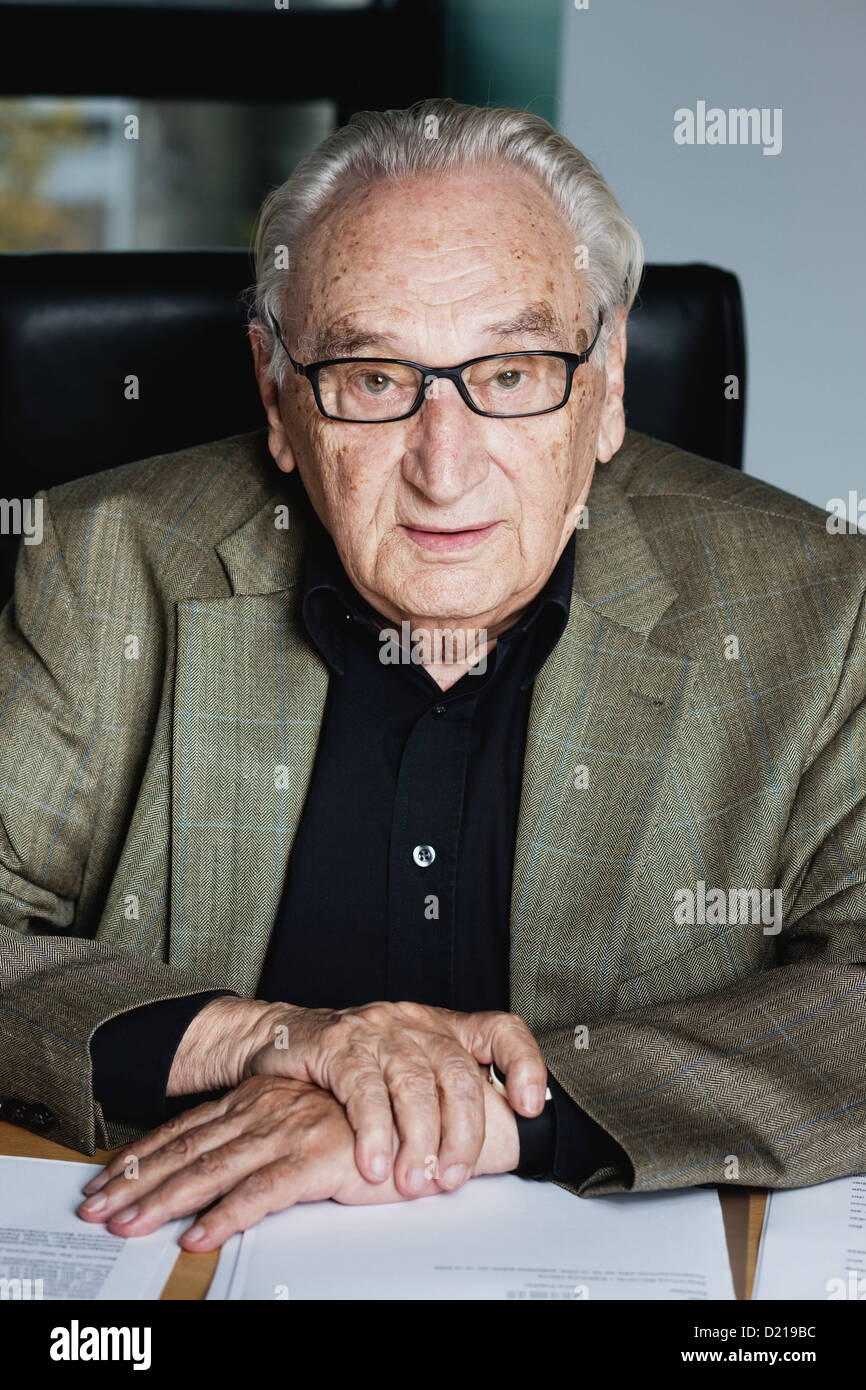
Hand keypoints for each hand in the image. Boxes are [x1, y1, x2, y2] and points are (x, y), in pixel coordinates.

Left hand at [77, 1069, 519, 1248]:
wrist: (430, 1105)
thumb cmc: (372, 1117)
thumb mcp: (308, 1123)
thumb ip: (271, 1139)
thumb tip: (229, 1170)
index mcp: (261, 1100)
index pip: (188, 1129)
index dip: (144, 1156)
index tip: (108, 1180)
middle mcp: (266, 1110)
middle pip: (189, 1149)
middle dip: (137, 1182)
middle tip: (98, 1210)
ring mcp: (288, 1131)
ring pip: (213, 1170)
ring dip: (166, 1200)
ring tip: (131, 1226)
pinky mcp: (315, 1157)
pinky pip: (262, 1192)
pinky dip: (226, 1215)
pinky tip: (200, 1235)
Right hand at [168, 996, 545, 1197]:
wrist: (277, 1040)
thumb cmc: (350, 1064)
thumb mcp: (405, 1069)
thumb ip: (442, 1098)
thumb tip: (486, 1151)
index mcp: (440, 1026)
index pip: (500, 1028)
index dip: (524, 1063)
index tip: (529, 1107)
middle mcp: (414, 1022)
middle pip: (457, 1072)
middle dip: (463, 1132)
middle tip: (452, 1177)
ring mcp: (376, 1030)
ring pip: (414, 1083)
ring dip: (419, 1140)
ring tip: (414, 1180)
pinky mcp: (338, 1045)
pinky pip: (364, 1089)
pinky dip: (375, 1131)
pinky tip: (375, 1163)